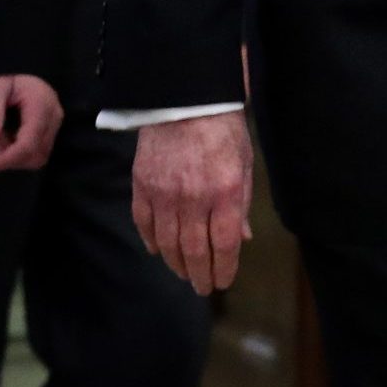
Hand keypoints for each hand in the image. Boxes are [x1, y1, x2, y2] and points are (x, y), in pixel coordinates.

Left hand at [0, 73, 63, 173]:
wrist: (27, 66)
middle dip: (10, 159)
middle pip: (35, 155)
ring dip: (16, 157)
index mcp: (41, 106)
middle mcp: (54, 118)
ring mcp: (56, 125)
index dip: (6, 160)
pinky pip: (40, 152)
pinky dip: (22, 153)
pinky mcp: (53, 129)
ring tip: (1, 139)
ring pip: (39, 157)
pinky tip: (9, 139)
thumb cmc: (10, 76)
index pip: (27, 144)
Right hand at [131, 111, 253, 293]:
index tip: (223, 282)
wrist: (185, 98)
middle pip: (194, 250)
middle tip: (203, 288)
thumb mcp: (244, 163)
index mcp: (225, 192)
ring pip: (167, 243)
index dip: (223, 269)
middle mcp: (194, 198)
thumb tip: (242, 239)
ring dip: (176, 263)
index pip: (223, 245)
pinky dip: (151, 241)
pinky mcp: (142, 185)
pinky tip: (158, 250)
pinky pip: (144, 223)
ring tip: (184, 273)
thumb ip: (241, 203)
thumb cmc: (223, 129)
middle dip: (200, 274)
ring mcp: (164, 193)